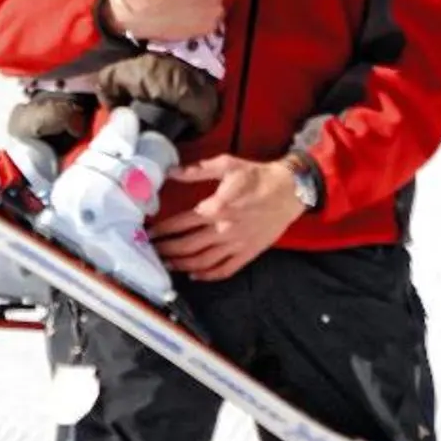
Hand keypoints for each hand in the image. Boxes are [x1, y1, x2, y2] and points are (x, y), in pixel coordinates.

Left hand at [154, 155, 303, 280]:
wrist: (290, 190)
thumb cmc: (258, 176)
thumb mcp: (227, 165)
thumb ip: (197, 170)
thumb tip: (172, 171)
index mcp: (216, 208)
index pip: (181, 223)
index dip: (162, 230)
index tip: (150, 233)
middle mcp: (224, 229)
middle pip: (187, 246)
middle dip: (166, 250)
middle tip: (152, 251)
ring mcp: (236, 244)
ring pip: (202, 261)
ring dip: (181, 265)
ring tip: (167, 264)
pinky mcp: (248, 253)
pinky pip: (225, 269)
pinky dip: (207, 276)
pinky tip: (195, 276)